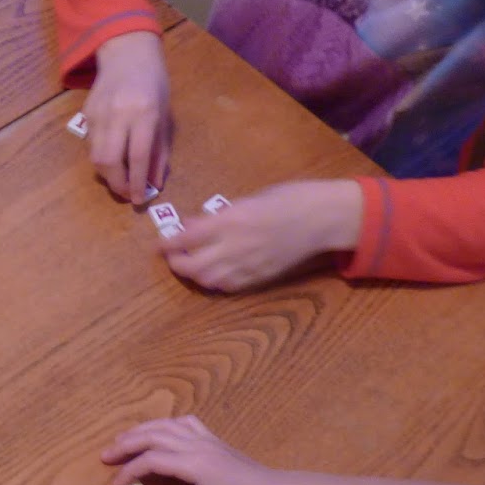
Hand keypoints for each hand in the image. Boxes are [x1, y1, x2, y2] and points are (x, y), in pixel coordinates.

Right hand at [86, 32, 171, 202]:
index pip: (137, 156)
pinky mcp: (86, 114)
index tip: (139, 200)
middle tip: (126, 194)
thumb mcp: (165, 115)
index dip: (136, 182)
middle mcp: (118, 114)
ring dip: (108, 175)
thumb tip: (155, 182)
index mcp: (144, 112)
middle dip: (117, 184)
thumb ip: (160, 150)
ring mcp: (98, 114)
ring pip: (96, 157)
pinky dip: (102, 158)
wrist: (127, 53)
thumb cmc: (154, 84)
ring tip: (120, 179)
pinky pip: (92, 145)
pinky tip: (112, 156)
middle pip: (109, 161)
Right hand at [101, 416, 289, 484]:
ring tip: (121, 441)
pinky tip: (157, 432)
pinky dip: (164, 424)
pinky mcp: (211, 438)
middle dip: (126, 444)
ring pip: (165, 425)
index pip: (151, 460)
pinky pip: (183, 422)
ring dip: (140, 430)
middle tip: (105, 456)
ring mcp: (204, 438)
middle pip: (152, 435)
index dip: (130, 471)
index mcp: (193, 464)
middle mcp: (196, 445)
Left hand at [162, 180, 362, 292]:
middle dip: (177, 264)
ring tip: (190, 266)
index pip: (187, 238)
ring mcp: (248, 265)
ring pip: (208, 280)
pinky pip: (229, 287)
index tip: (159, 245)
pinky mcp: (260, 278)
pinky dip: (215, 282)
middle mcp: (235, 246)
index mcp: (231, 220)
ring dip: (195, 275)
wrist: (324, 218)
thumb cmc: (290, 197)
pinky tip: (213, 274)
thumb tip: (194, 224)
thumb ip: (220, 215)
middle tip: (172, 258)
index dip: (169, 244)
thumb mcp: (250, 198)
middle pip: (193, 266)